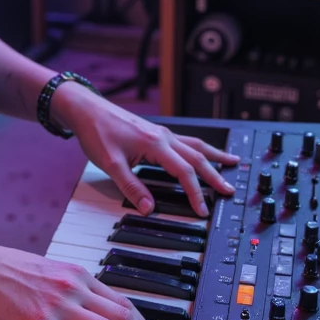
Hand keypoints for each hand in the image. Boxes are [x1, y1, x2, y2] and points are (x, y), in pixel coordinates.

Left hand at [52, 83, 238, 216]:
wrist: (86, 109)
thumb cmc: (97, 132)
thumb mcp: (111, 164)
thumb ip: (131, 187)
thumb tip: (149, 208)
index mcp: (155, 144)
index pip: (184, 171)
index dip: (195, 192)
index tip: (202, 209)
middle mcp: (163, 136)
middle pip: (197, 157)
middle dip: (215, 174)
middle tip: (230, 190)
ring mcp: (161, 132)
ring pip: (195, 145)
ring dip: (213, 156)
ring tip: (232, 163)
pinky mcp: (156, 132)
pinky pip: (185, 140)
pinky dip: (199, 148)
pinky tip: (204, 151)